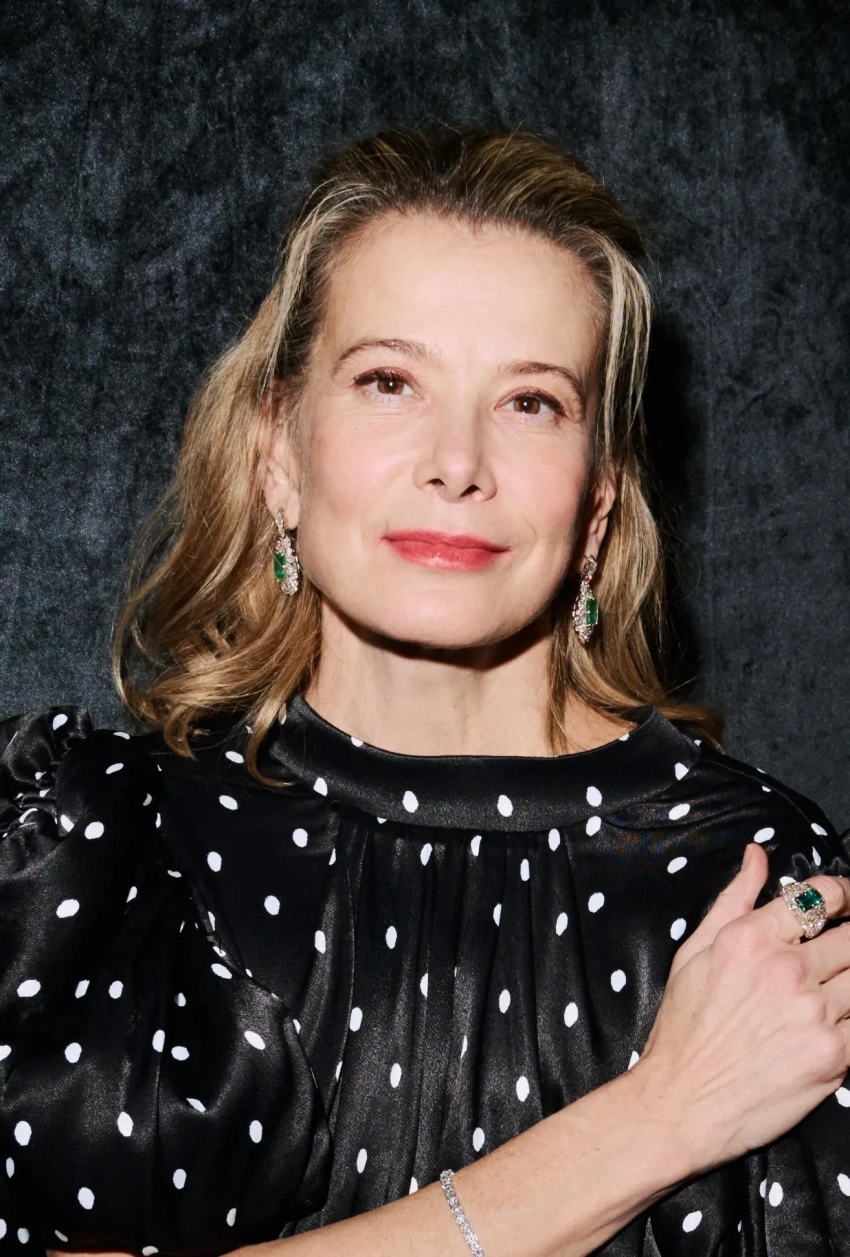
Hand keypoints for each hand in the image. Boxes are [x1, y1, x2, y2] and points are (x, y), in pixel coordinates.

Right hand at [636, 843, 849, 1171]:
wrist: (681, 1103)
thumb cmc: (684, 1029)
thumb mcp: (695, 952)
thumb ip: (734, 899)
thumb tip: (757, 856)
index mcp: (751, 938)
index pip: (821, 896)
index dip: (844, 894)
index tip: (846, 902)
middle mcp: (787, 970)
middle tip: (844, 948)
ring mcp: (814, 1012)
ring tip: (836, 987)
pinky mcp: (833, 1055)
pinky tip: (840, 1017)